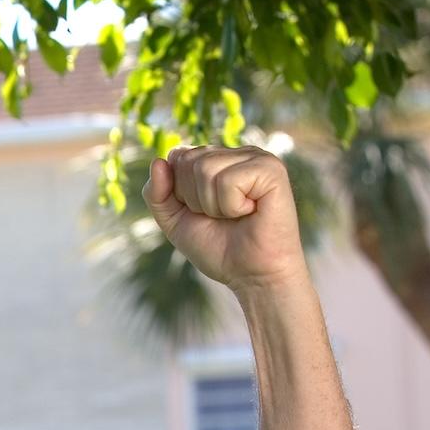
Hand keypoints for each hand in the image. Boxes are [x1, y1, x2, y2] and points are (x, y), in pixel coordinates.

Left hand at [145, 145, 308, 293]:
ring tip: (235, 215)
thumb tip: (158, 160)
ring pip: (205, 168)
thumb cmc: (218, 247)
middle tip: (221, 217)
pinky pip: (227, 180)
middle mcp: (238, 153)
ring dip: (212, 204)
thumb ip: (157, 193)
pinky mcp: (271, 169)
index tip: (202, 212)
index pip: (177, 157)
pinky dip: (231, 206)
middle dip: (194, 199)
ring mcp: (257, 158)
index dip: (180, 193)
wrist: (251, 275)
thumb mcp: (174, 220)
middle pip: (189, 161)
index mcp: (218, 159)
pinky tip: (250, 212)